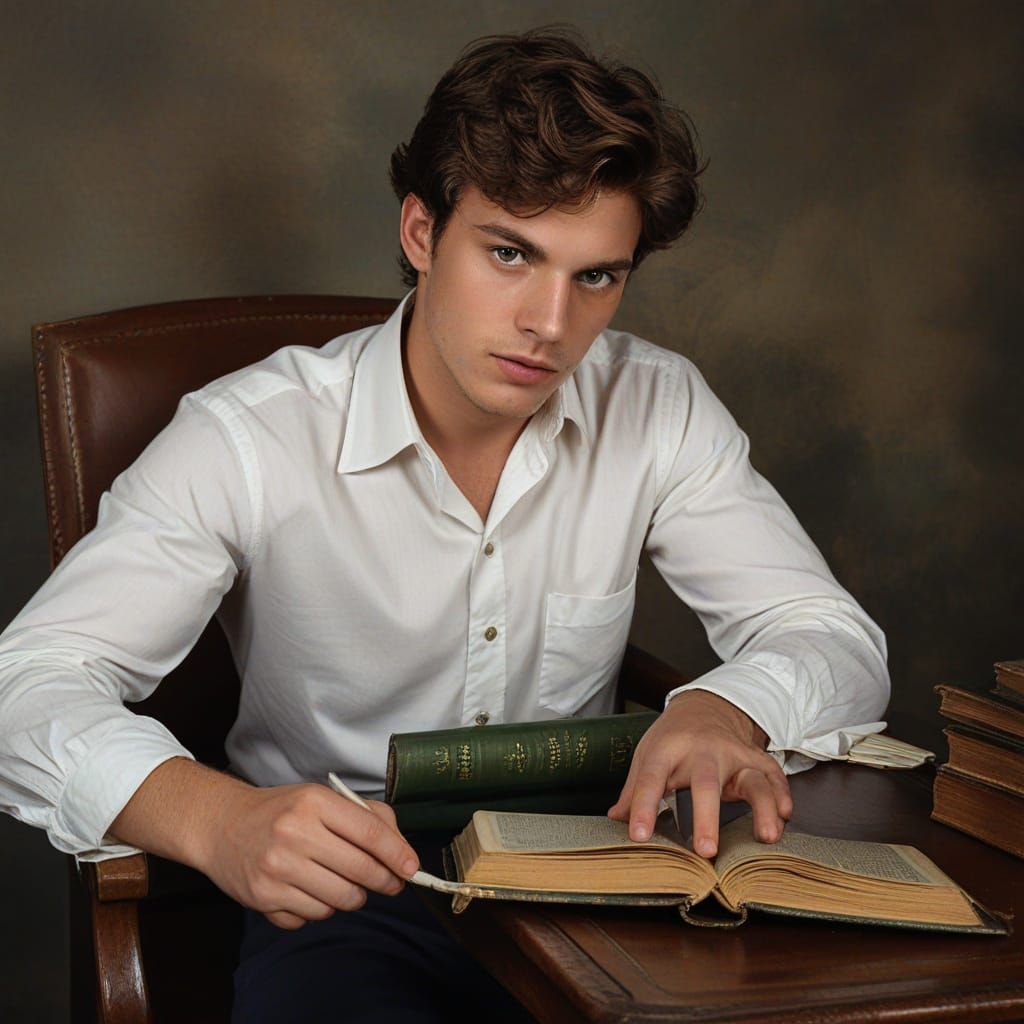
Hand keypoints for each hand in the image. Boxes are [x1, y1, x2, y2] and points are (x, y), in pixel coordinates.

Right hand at [195, 782, 419, 929]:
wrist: (221, 825)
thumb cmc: (280, 811)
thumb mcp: (320, 798)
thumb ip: (363, 816)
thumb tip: (399, 847)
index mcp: (313, 803)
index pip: (369, 832)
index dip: (397, 853)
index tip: (412, 867)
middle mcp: (294, 835)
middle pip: (361, 870)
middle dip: (385, 881)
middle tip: (390, 882)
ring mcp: (277, 869)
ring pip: (341, 899)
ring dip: (352, 896)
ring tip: (342, 882)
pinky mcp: (263, 898)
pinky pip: (312, 917)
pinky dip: (320, 908)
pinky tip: (308, 889)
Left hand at [608, 689, 791, 857]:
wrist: (705, 707)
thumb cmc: (672, 739)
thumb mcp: (647, 755)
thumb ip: (634, 791)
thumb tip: (616, 820)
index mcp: (667, 749)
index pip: (650, 778)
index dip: (642, 806)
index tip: (638, 835)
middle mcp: (703, 751)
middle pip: (706, 782)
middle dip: (707, 816)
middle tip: (706, 850)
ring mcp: (734, 754)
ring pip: (752, 779)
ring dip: (763, 808)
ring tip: (766, 837)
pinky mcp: (755, 759)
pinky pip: (774, 776)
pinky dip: (783, 795)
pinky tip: (785, 817)